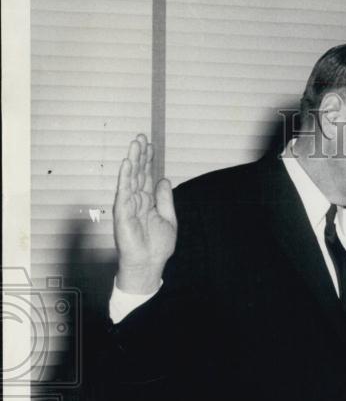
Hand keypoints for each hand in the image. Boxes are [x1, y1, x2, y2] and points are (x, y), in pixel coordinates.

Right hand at [113, 134, 176, 292]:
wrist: (149, 264)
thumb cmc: (157, 245)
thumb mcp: (168, 218)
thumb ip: (166, 199)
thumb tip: (164, 179)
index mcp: (147, 201)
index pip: (147, 176)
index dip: (149, 160)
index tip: (150, 144)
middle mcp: (136, 200)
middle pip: (138, 173)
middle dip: (140, 154)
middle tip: (141, 136)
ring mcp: (128, 205)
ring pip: (130, 178)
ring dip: (132, 160)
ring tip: (135, 143)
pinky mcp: (122, 213)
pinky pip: (123, 192)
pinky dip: (125, 177)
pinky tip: (127, 164)